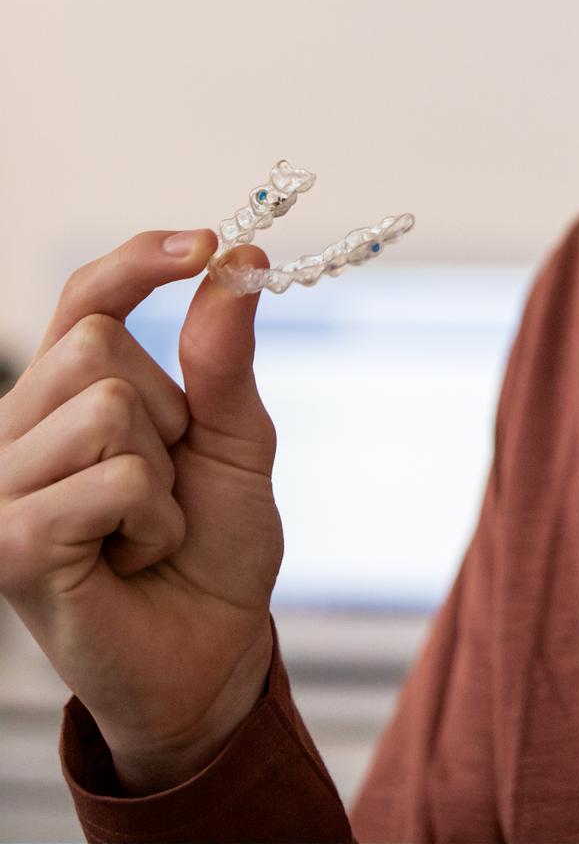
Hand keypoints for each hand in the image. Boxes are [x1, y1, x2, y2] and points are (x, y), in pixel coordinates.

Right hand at [0, 228, 282, 782]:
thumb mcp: (233, 436)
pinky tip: (132, 559)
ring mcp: (3, 487)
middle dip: (167, 409)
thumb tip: (238, 258)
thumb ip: (223, 354)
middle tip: (165, 478)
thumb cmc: (211, 545)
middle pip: (98, 345)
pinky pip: (114, 479)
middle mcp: (15, 430)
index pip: (85, 298)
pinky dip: (153, 520)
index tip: (207, 242)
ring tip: (146, 526)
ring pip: (106, 407)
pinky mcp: (11, 545)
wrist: (211, 653)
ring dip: (162, 474)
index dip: (139, 260)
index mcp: (61, 394)